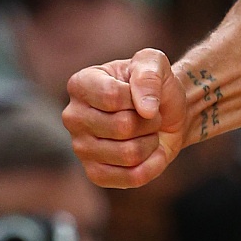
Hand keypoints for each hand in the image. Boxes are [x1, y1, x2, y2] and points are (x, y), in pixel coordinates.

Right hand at [62, 49, 187, 187]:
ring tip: (147, 132)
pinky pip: (131, 177)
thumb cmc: (155, 85)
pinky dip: (152, 165)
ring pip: (129, 154)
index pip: (112, 97)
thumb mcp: (155, 63)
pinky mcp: (95, 173)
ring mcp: (80, 148)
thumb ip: (148, 74)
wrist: (167, 113)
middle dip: (149, 121)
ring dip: (151, 142)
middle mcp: (73, 117)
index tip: (144, 93)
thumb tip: (145, 109)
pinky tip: (151, 152)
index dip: (141, 97)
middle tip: (150, 115)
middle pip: (123, 127)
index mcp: (80, 84)